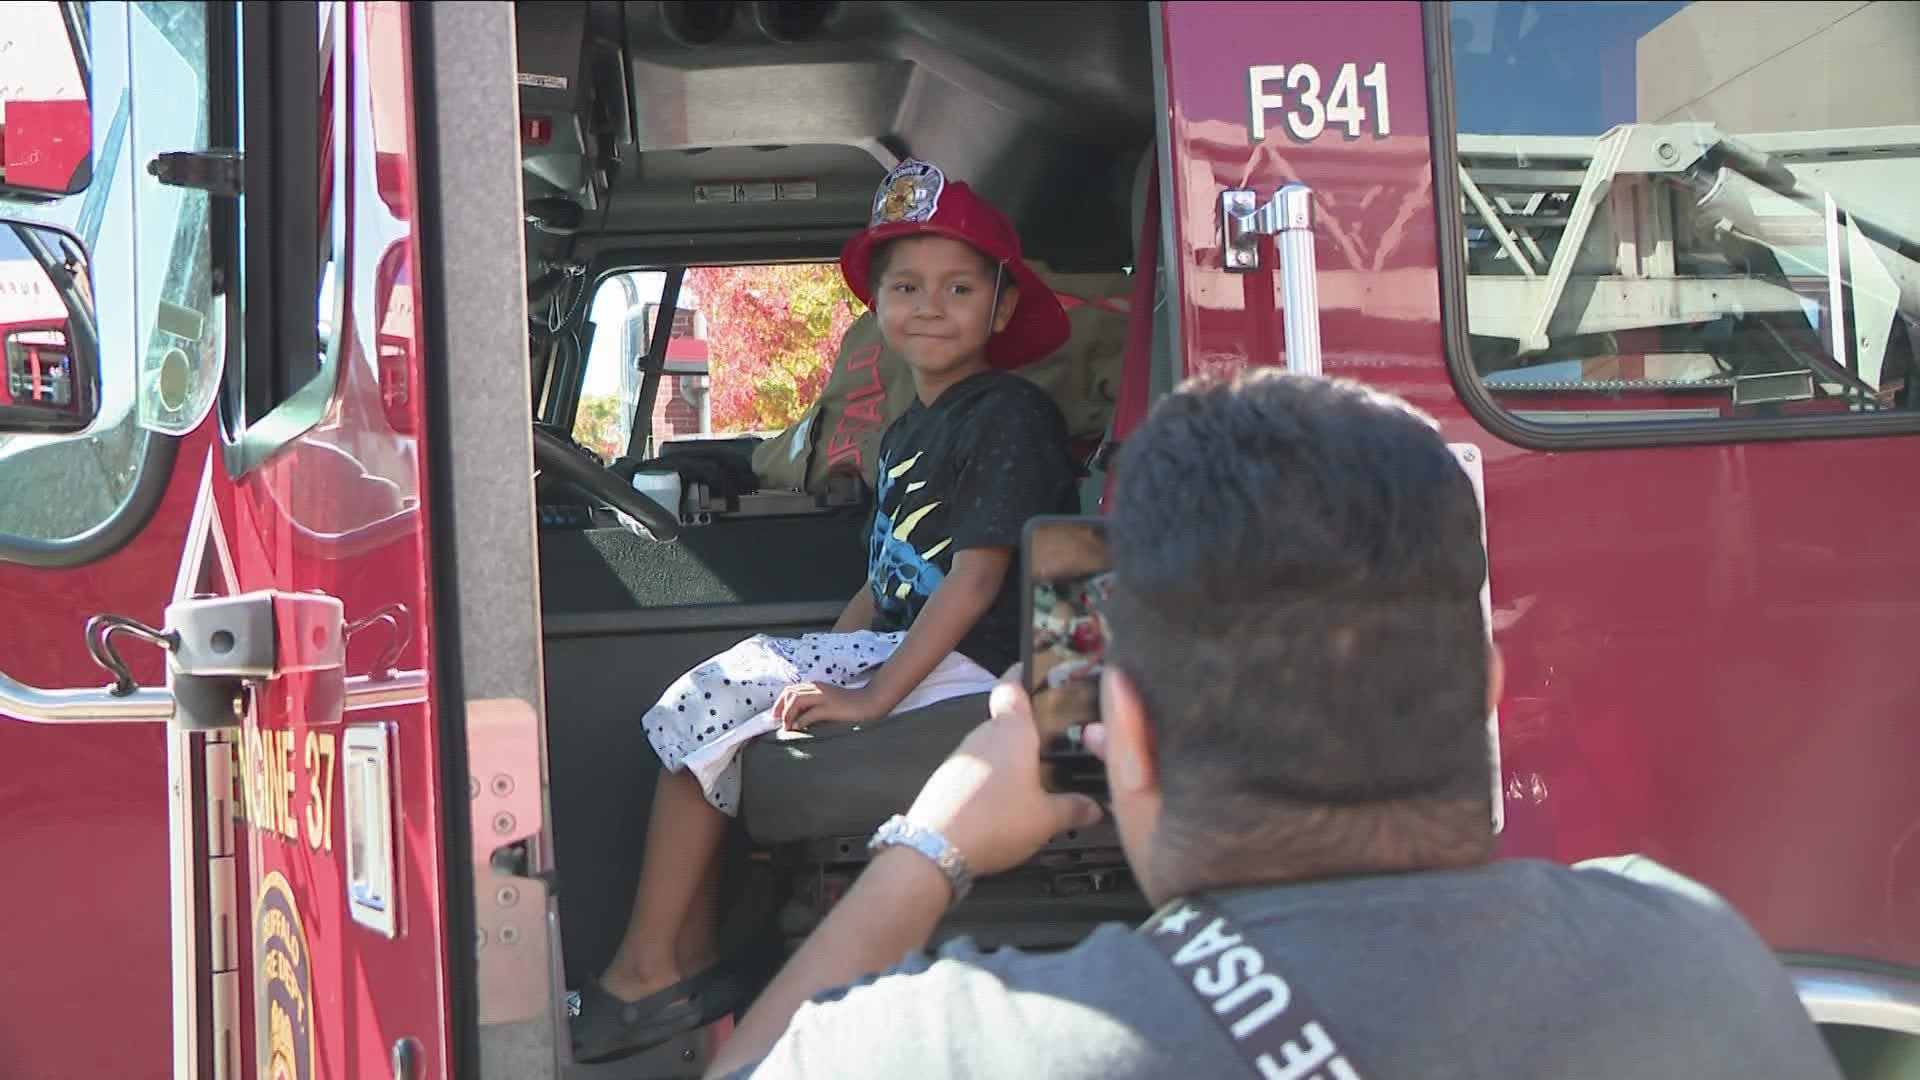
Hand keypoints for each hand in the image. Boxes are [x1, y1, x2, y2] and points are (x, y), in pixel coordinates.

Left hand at [774, 682, 887, 730]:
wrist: (870, 702)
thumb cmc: (850, 706)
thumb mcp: (827, 704)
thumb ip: (812, 708)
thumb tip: (797, 720)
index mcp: (816, 686)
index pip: (790, 690)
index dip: (780, 703)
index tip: (775, 716)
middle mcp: (818, 688)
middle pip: (790, 693)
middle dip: (780, 708)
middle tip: (778, 722)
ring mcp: (824, 697)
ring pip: (797, 701)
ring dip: (788, 714)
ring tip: (787, 727)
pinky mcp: (831, 707)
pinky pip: (811, 713)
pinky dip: (802, 720)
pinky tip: (798, 728)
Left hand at [904, 666, 1104, 876]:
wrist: (935, 850)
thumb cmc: (997, 821)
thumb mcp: (1046, 819)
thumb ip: (1073, 808)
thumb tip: (1096, 807)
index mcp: (1012, 730)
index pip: (1013, 685)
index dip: (1024, 674)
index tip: (1039, 673)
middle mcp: (984, 734)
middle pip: (1006, 720)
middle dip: (1029, 730)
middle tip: (1056, 744)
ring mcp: (960, 756)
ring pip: (991, 747)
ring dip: (1009, 758)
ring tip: (1035, 780)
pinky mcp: (945, 779)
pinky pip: (975, 769)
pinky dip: (991, 779)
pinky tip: (1003, 802)